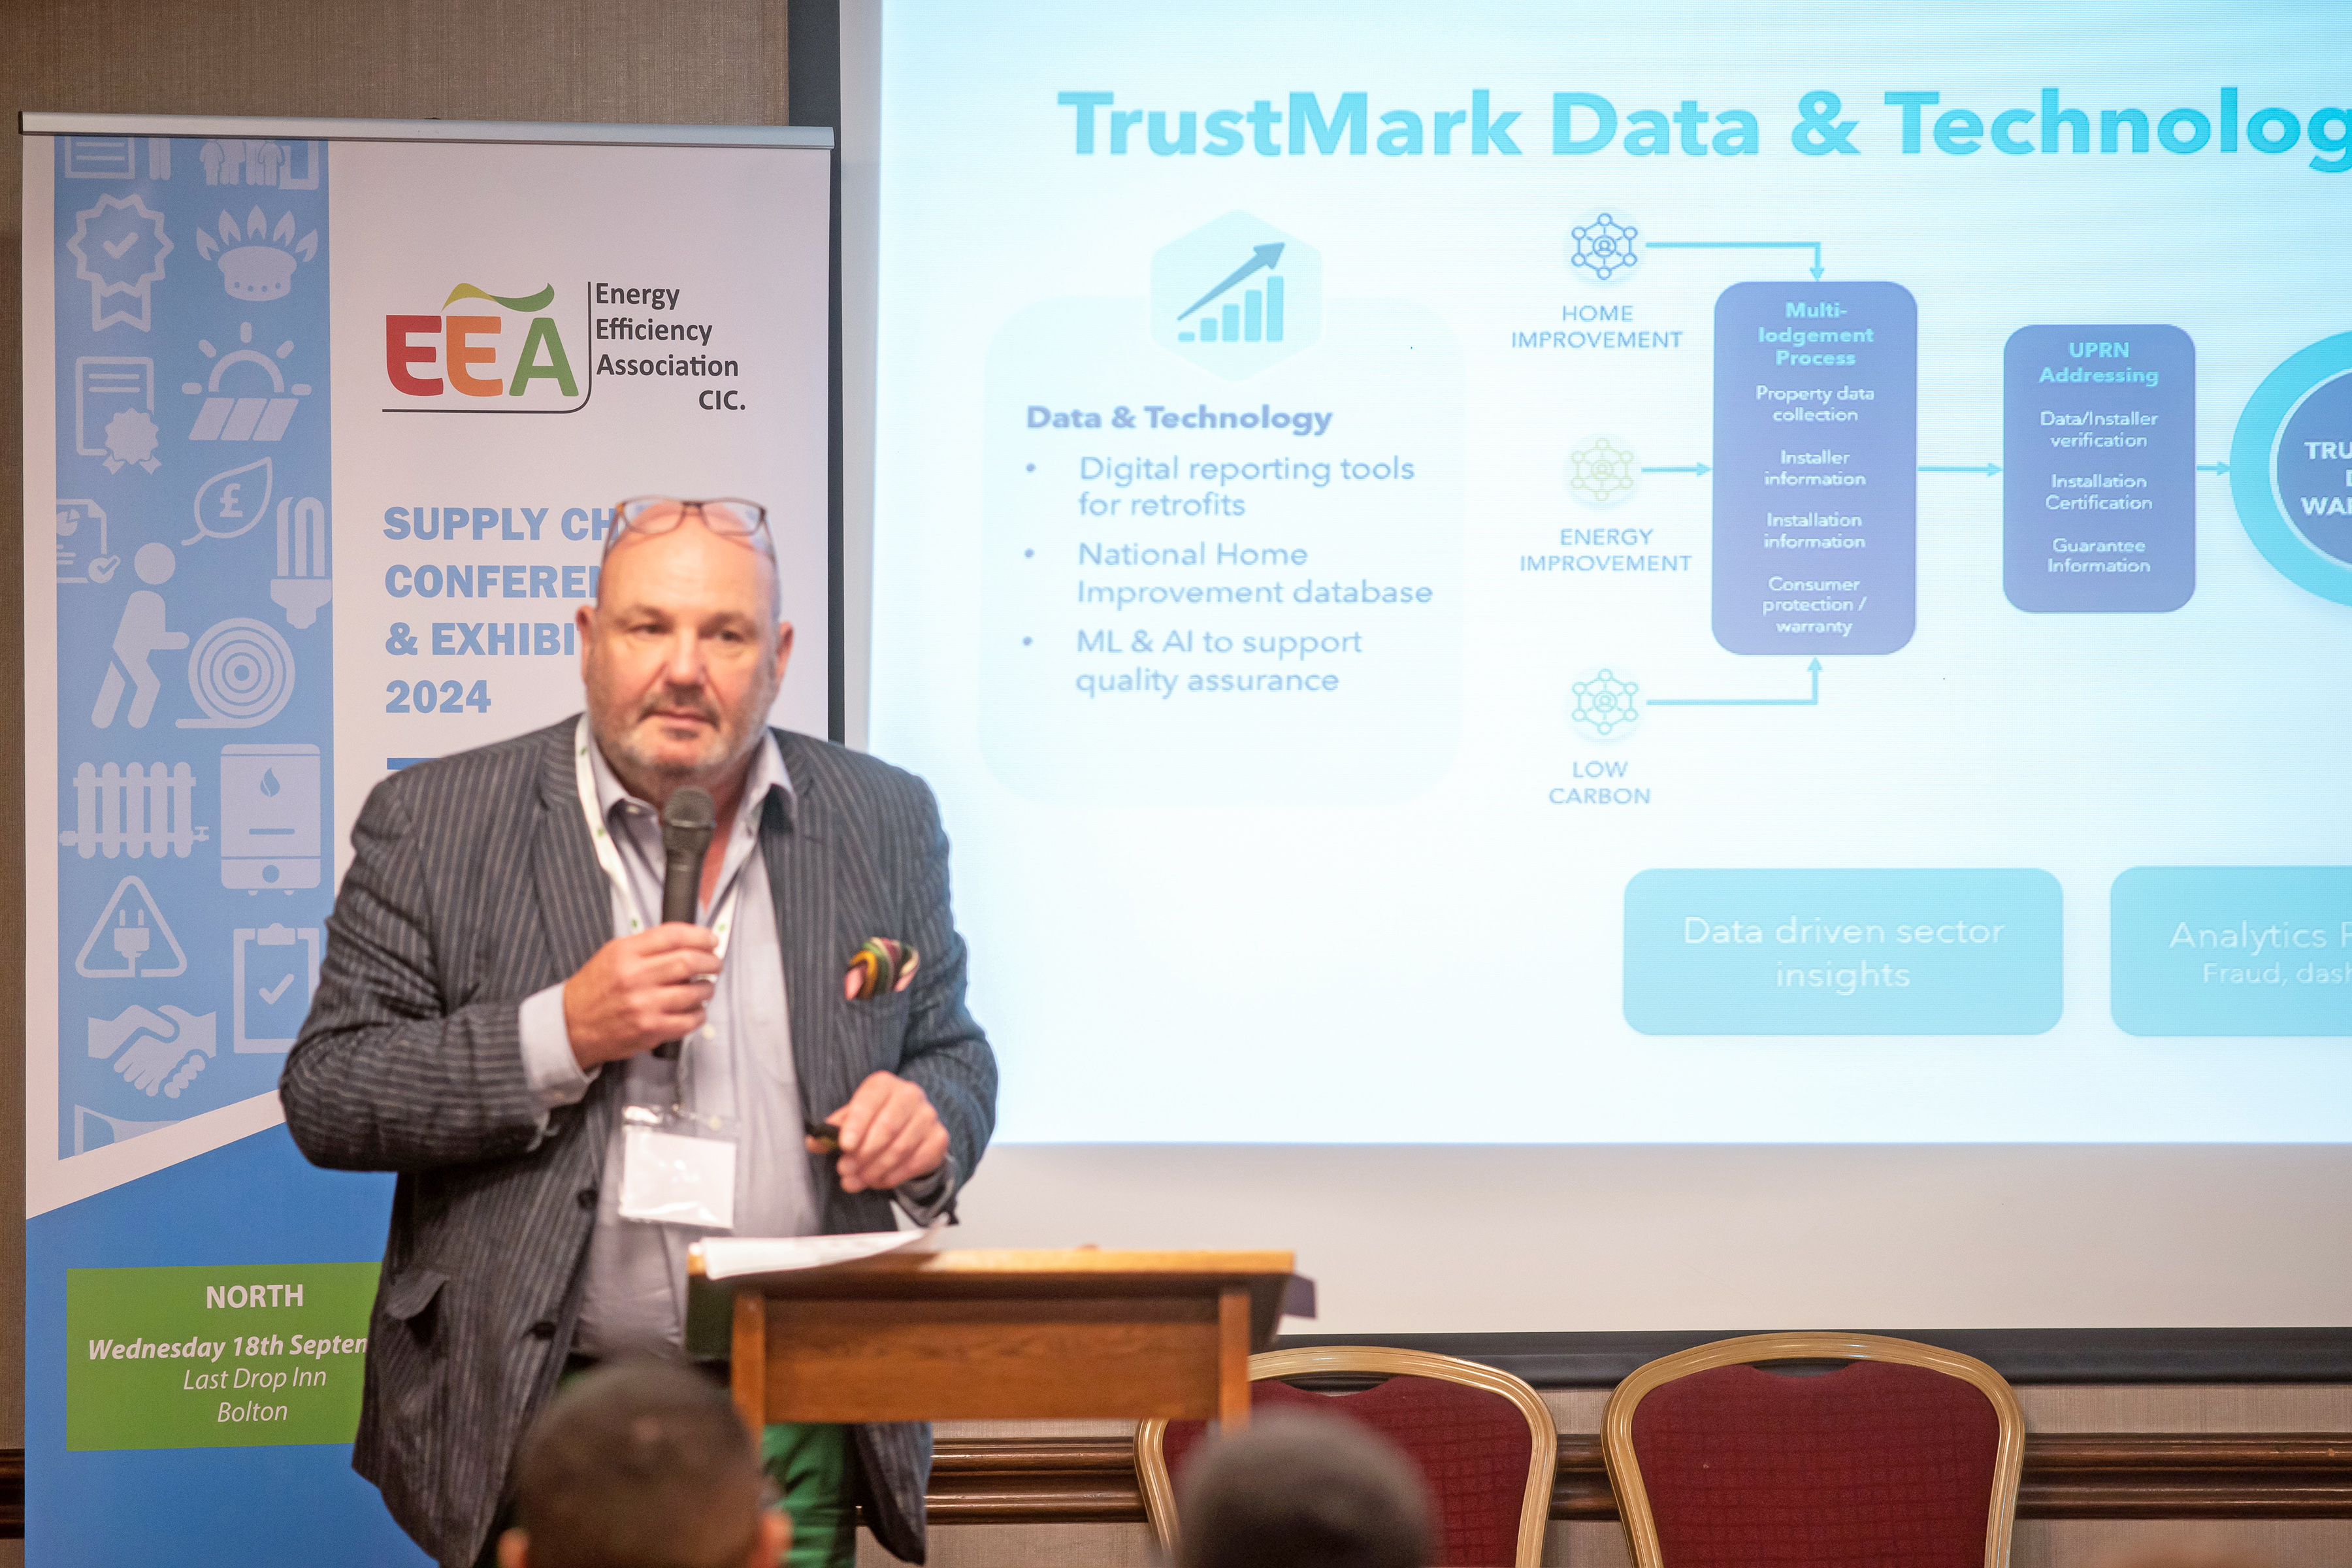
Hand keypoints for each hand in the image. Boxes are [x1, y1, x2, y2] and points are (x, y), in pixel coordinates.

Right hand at [561, 924, 721, 1069]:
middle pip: (689, 961)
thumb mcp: (612, 954)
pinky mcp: (651, 1030)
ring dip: (707, 988)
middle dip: (711, 961)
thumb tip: (686, 941)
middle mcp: (635, 977)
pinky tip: (695, 1010)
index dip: (700, 936)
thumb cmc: (594, 990)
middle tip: (715, 964)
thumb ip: (647, 946)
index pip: (673, 936)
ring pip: (694, 991)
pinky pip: (689, 1021)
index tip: (710, 940)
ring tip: (705, 987)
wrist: (571, 1026)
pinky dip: (699, 1014)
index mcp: (625, 953)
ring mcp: (644, 1005)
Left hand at [812, 1071, 947, 1192]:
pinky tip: (878, 1181)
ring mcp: (928, 1116)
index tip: (844, 1146)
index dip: (856, 1124)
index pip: (869, 1101)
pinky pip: (917, 1161)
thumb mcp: (851, 1119)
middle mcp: (910, 1094)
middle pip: (886, 1127)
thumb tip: (814, 1142)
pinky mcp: (939, 1138)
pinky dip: (894, 1176)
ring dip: (875, 1169)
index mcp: (884, 1084)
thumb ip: (832, 1130)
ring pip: (900, 1148)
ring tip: (857, 1180)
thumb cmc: (874, 1121)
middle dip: (862, 1154)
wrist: (911, 1126)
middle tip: (845, 1170)